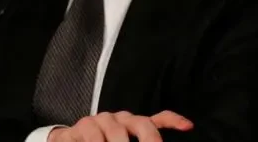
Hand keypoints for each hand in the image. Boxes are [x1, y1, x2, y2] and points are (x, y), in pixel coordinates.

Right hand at [48, 110, 192, 141]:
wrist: (69, 141)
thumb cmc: (101, 141)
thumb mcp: (123, 139)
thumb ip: (145, 136)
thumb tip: (176, 131)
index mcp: (133, 123)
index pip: (157, 119)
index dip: (173, 120)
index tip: (188, 127)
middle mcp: (120, 118)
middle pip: (141, 123)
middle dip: (149, 139)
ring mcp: (102, 120)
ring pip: (117, 131)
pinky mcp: (83, 126)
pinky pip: (94, 136)